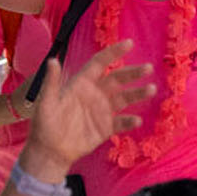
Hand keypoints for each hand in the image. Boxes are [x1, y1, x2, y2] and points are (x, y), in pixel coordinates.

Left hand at [21, 43, 152, 181]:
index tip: (129, 44)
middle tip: (148, 68)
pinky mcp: (106, 127)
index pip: (100, 63)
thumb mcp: (46, 102)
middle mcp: (95, 94)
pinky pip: (121, 122)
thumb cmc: (45, 124)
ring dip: (138, 93)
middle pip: (117, 79)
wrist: (50, 151)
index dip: (114, 53)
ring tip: (151, 89)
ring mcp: (102, 110)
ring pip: (124, 98)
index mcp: (82, 83)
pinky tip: (137, 120)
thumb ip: (52, 82)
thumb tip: (53, 60)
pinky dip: (130, 121)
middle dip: (133, 73)